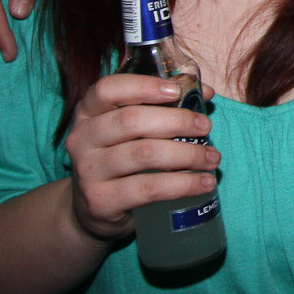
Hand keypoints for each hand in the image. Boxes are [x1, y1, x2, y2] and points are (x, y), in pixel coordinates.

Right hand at [63, 74, 219, 242]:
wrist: (94, 208)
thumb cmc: (121, 155)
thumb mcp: (133, 128)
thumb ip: (164, 105)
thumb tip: (205, 92)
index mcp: (88, 112)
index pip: (108, 89)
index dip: (144, 86)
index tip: (177, 91)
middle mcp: (81, 139)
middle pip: (131, 121)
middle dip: (177, 121)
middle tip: (205, 126)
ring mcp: (88, 171)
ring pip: (144, 154)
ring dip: (187, 154)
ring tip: (212, 157)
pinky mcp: (100, 201)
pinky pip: (148, 189)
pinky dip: (183, 184)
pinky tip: (204, 183)